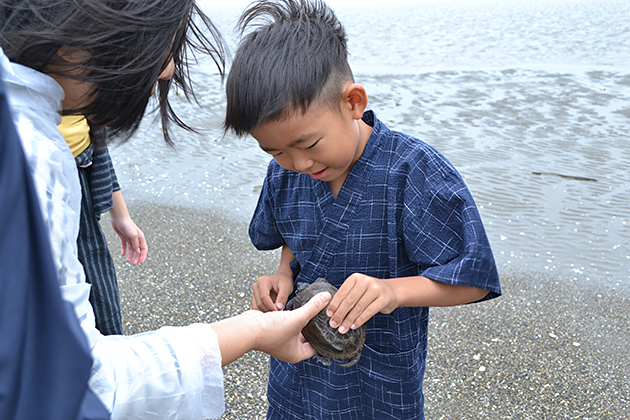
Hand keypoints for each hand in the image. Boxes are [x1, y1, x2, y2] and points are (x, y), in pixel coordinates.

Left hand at [110, 215, 147, 264]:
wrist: (119, 218)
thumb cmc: (127, 225)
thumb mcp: (133, 235)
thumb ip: (136, 244)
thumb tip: (138, 252)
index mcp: (141, 238)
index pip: (144, 249)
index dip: (143, 256)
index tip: (141, 263)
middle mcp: (136, 238)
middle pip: (138, 250)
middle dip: (136, 257)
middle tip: (133, 264)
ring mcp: (129, 238)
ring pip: (131, 249)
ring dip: (130, 255)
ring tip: (127, 261)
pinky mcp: (123, 237)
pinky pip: (124, 245)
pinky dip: (124, 250)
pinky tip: (123, 254)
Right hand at [213, 290, 331, 364]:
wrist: (247, 328)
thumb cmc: (272, 329)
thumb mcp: (297, 318)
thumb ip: (313, 307)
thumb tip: (327, 296)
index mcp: (297, 353)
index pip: (317, 347)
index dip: (324, 336)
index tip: (330, 325)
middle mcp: (289, 349)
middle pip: (308, 337)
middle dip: (314, 326)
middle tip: (324, 315)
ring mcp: (281, 340)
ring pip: (297, 329)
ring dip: (303, 320)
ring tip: (313, 309)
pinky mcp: (274, 331)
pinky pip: (288, 324)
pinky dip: (293, 317)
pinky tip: (298, 307)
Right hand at [251, 273, 293, 311]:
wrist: (282, 279)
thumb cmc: (284, 281)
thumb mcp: (286, 287)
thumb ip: (283, 297)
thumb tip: (279, 307)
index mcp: (263, 281)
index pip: (263, 297)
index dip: (270, 306)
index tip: (277, 311)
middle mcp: (256, 287)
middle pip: (259, 303)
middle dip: (268, 309)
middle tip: (278, 313)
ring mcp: (254, 293)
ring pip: (256, 307)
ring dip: (265, 312)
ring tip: (274, 312)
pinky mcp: (254, 299)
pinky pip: (255, 308)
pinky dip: (262, 312)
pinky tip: (270, 312)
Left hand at [326, 273, 398, 333]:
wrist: (391, 291)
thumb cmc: (369, 293)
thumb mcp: (357, 291)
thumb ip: (347, 298)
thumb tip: (332, 314)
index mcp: (355, 278)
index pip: (342, 292)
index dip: (334, 304)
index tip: (329, 315)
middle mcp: (365, 281)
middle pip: (349, 300)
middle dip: (340, 314)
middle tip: (333, 325)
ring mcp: (375, 289)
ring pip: (358, 307)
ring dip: (349, 320)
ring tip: (342, 329)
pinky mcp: (383, 298)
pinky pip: (369, 311)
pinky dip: (360, 320)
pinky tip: (354, 326)